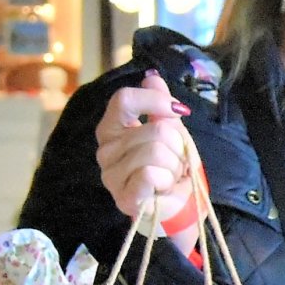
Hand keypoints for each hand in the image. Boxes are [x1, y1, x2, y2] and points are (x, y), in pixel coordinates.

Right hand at [94, 71, 201, 242]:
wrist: (176, 206)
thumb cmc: (170, 168)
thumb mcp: (170, 131)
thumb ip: (158, 106)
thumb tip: (152, 78)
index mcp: (112, 129)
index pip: (123, 99)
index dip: (154, 101)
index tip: (178, 110)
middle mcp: (105, 150)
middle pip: (155, 130)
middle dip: (178, 147)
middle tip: (175, 162)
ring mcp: (110, 175)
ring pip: (156, 152)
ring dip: (175, 166)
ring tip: (169, 177)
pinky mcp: (123, 197)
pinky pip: (151, 174)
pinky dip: (166, 181)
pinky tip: (162, 189)